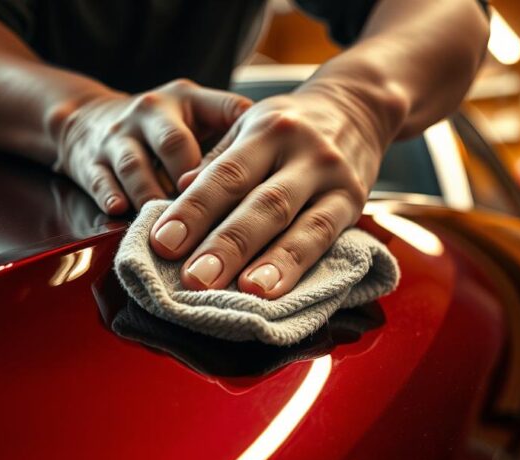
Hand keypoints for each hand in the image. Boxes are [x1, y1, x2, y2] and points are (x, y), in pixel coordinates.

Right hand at [53, 79, 251, 213]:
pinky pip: (100, 179)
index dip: (242, 146)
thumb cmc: (164, 129)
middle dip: (192, 184)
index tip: (261, 180)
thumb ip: (237, 138)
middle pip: (175, 145)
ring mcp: (119, 136)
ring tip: (173, 232)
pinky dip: (111, 197)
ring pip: (136, 167)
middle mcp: (152, 111)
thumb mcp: (200, 118)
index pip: (224, 113)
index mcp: (189, 100)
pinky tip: (122, 214)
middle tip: (214, 220)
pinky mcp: (90, 161)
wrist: (89, 122)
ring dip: (154, 198)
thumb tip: (280, 178)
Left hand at [148, 86, 393, 298]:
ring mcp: (333, 178)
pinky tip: (276, 290)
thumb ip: (216, 162)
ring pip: (300, 225)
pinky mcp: (354, 203)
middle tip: (194, 279)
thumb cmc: (288, 125)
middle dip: (227, 244)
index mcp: (266, 129)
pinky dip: (298, 266)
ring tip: (244, 293)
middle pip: (263, 203)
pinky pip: (325, 239)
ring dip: (271, 263)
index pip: (226, 174)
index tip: (163, 243)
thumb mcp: (249, 126)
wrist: (356, 107)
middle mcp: (304, 151)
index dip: (193, 210)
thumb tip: (175, 193)